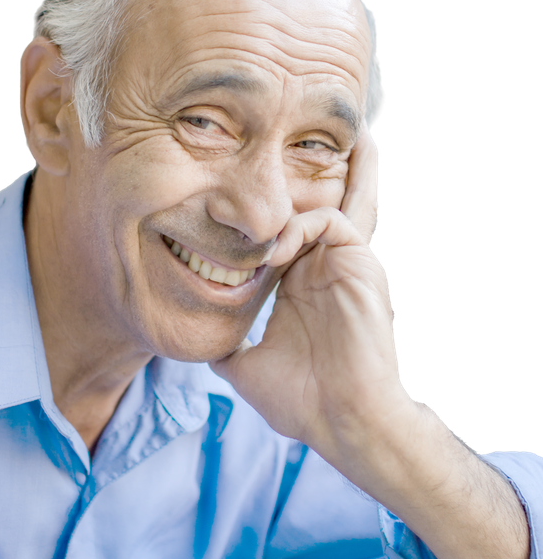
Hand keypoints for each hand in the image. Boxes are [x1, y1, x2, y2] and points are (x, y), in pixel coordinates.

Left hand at [210, 128, 408, 463]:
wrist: (342, 422)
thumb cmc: (303, 401)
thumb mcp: (248, 367)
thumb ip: (228, 344)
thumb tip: (201, 343)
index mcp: (301, 286)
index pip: (288, 234)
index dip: (267, 216)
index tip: (233, 199)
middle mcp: (323, 267)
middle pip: (318, 203)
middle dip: (308, 171)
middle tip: (293, 136)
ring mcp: (342, 263)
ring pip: (327, 200)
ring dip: (291, 193)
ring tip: (270, 177)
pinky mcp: (357, 262)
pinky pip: (328, 221)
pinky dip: (297, 226)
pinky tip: (273, 252)